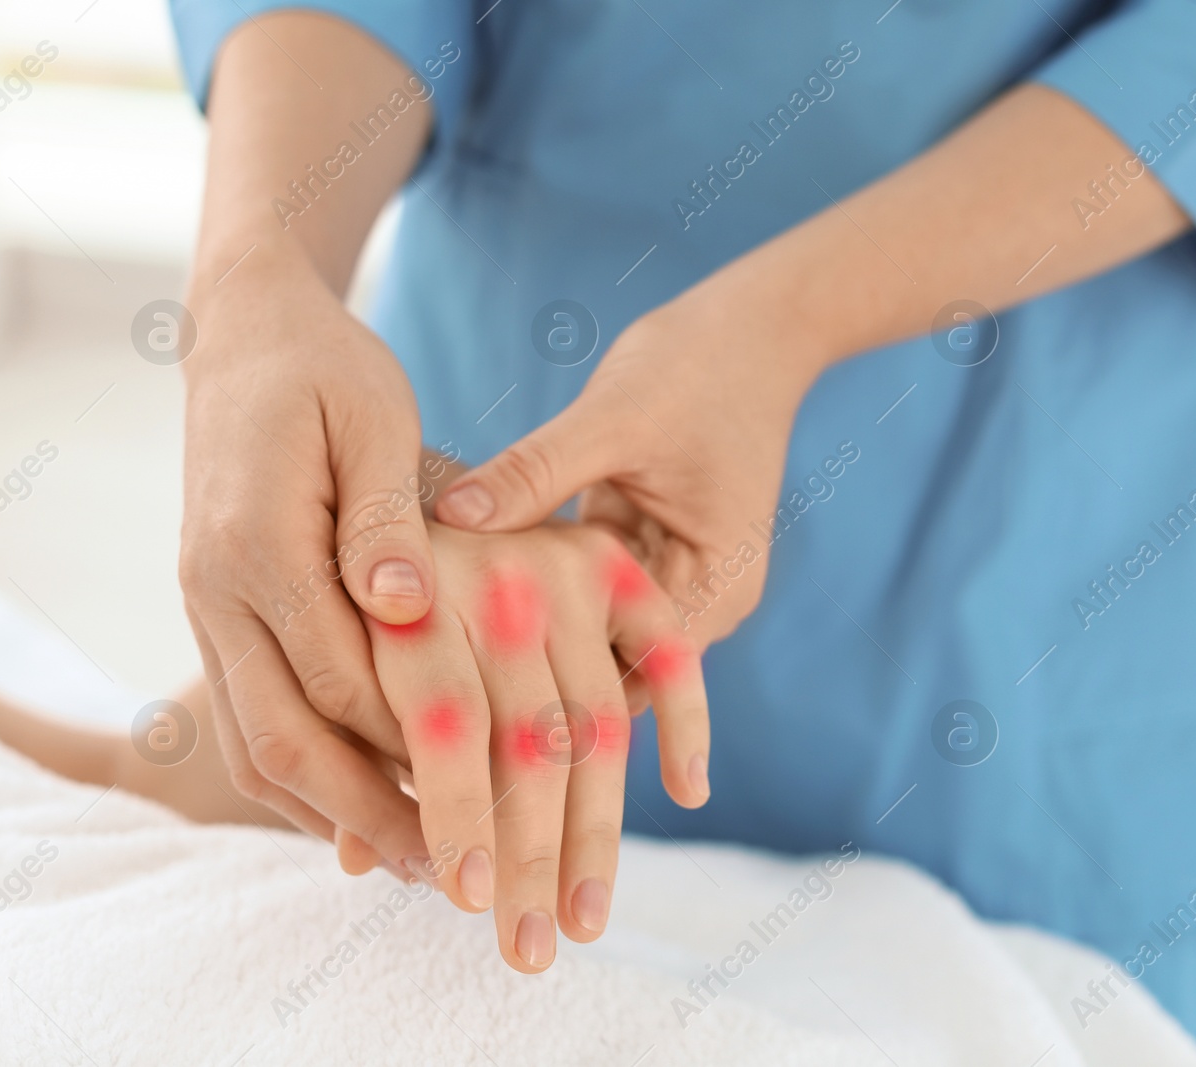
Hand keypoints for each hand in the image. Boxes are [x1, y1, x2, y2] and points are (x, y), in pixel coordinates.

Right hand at [178, 250, 438, 868]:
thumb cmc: (328, 368)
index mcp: (260, 541)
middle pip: (286, 738)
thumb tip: (406, 606)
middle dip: (370, 817)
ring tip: (420, 865)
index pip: (341, 678)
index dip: (413, 750)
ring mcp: (207, 607)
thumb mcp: (372, 418)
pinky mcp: (219, 614)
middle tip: (453, 880)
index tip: (487, 809)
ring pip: (255, 745)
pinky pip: (248, 718)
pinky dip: (302, 777)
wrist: (244, 334)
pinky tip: (364, 812)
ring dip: (334, 813)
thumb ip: (387, 517)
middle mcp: (217, 589)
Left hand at [357, 519, 708, 971]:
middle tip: (530, 947)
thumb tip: (364, 859)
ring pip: (597, 722)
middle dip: (532, 856)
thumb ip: (354, 738)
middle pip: (530, 739)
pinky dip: (686, 720)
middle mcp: (498, 577)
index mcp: (413, 595)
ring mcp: (566, 568)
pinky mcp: (613, 563)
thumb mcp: (334, 638)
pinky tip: (690, 793)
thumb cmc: (350, 563)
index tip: (463, 902)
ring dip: (598, 832)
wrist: (377, 437)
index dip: (458, 817)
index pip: (447, 725)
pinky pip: (667, 653)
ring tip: (587, 919)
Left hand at [433, 292, 821, 656]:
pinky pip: (583, 584)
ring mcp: (670, 573)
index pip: (639, 676)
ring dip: (531, 625)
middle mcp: (701, 596)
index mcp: (717, 586)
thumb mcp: (614, 419)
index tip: (480, 690)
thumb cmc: (699, 368)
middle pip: (613, 665)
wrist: (748, 328)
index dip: (561, 689)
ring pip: (592, 629)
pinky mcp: (640, 546)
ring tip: (449, 634)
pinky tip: (473, 580)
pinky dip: (537, 581)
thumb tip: (449, 517)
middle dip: (537, 668)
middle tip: (447, 674)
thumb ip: (535, 472)